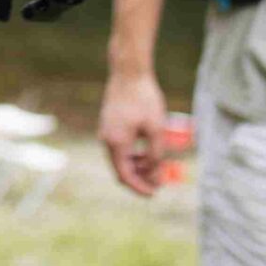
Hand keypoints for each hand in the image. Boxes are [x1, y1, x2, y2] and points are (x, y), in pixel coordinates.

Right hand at [98, 68, 171, 196]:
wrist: (129, 72)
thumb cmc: (144, 98)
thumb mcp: (156, 129)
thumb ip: (156, 155)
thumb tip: (155, 174)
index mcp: (115, 143)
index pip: (125, 177)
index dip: (140, 188)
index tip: (154, 194)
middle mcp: (106, 140)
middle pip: (121, 170)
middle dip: (140, 178)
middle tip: (159, 182)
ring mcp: (106, 132)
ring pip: (120, 159)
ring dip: (138, 166)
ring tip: (157, 166)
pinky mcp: (109, 125)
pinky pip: (119, 148)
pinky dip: (133, 155)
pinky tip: (147, 152)